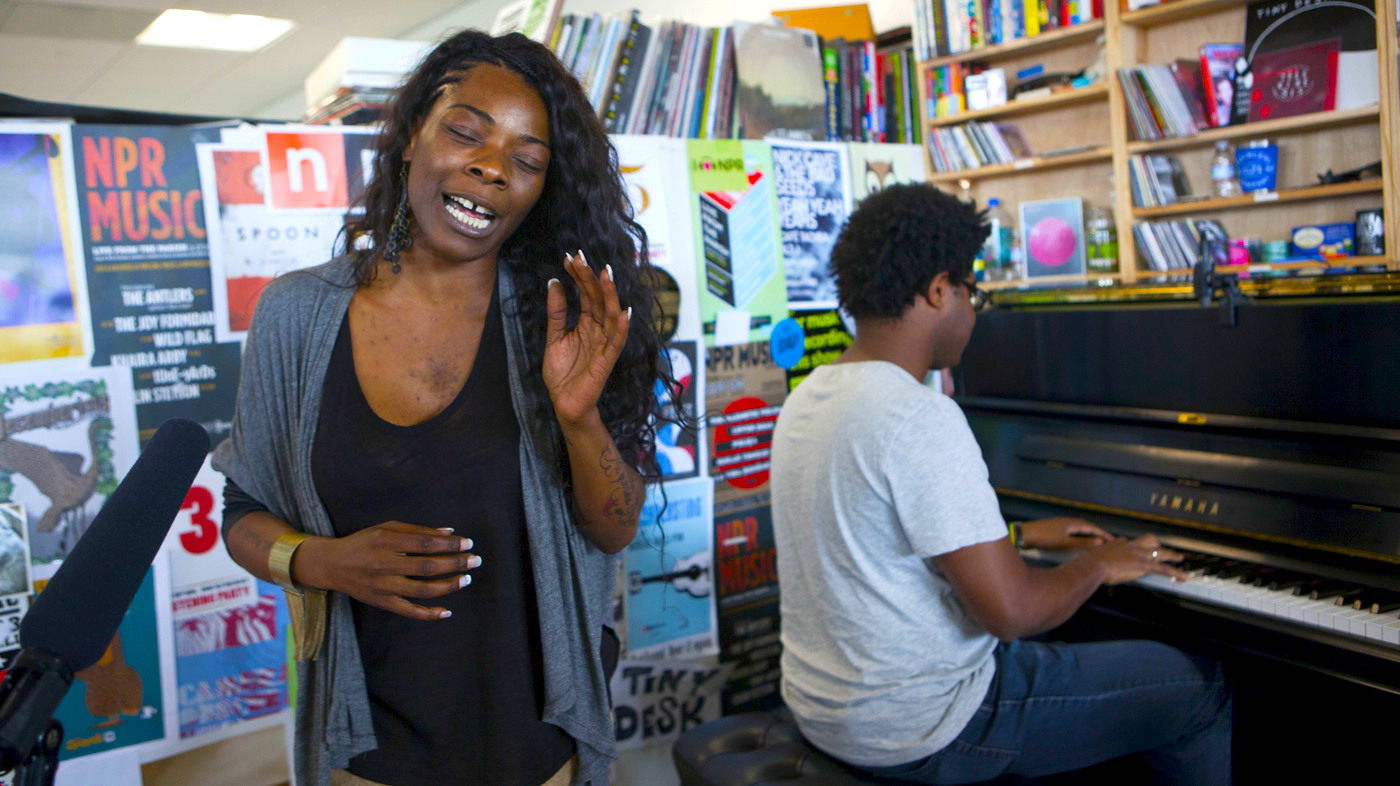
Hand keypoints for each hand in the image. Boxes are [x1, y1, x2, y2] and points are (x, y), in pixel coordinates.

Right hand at [292, 521, 480, 620]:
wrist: (331, 565)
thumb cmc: (363, 542)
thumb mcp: (387, 528)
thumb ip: (418, 531)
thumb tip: (449, 532)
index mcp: (386, 541)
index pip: (425, 543)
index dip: (449, 544)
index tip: (468, 543)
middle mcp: (384, 565)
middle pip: (426, 567)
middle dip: (455, 564)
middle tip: (475, 561)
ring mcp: (383, 587)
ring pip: (421, 590)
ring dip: (448, 586)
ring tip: (466, 579)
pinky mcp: (381, 603)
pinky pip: (408, 612)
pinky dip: (428, 614)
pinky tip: (446, 611)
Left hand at [543, 250, 630, 426]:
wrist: (563, 402)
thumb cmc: (562, 373)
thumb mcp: (554, 337)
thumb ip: (556, 312)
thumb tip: (554, 282)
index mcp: (586, 323)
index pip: (586, 294)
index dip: (579, 275)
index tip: (570, 257)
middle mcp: (598, 330)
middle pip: (598, 299)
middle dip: (591, 278)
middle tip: (582, 258)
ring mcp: (604, 344)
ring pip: (611, 315)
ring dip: (610, 295)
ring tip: (606, 275)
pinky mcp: (606, 361)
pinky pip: (617, 342)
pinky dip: (622, 328)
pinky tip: (624, 313)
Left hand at [1019, 517, 1112, 550]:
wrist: (1024, 535)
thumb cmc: (1044, 538)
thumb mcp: (1065, 542)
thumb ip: (1082, 543)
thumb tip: (1100, 542)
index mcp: (1072, 523)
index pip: (1092, 527)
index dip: (1103, 534)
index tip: (1113, 540)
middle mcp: (1067, 521)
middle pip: (1086, 526)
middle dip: (1098, 533)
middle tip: (1107, 541)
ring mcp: (1060, 524)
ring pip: (1079, 528)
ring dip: (1088, 534)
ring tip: (1096, 541)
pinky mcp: (1054, 529)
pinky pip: (1072, 531)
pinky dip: (1079, 536)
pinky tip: (1078, 542)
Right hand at [1081, 534, 1189, 584]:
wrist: (1095, 564)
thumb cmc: (1092, 562)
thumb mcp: (1094, 554)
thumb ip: (1099, 553)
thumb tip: (1099, 551)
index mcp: (1120, 544)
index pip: (1130, 543)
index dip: (1134, 548)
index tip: (1134, 551)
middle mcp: (1132, 546)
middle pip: (1149, 541)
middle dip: (1158, 546)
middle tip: (1166, 551)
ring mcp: (1140, 555)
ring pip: (1161, 552)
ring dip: (1172, 556)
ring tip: (1180, 559)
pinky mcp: (1144, 565)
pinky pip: (1164, 569)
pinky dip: (1176, 573)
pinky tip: (1185, 576)